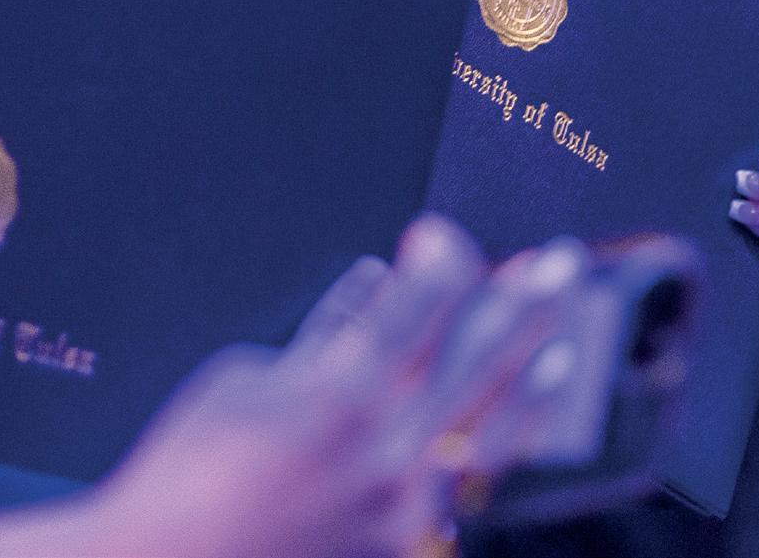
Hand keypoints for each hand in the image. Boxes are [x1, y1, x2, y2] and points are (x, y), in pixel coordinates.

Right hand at [0, 215, 587, 557]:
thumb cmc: (190, 471)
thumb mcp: (245, 379)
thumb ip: (319, 335)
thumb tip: (370, 290)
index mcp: (339, 391)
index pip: (416, 306)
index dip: (442, 261)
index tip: (448, 232)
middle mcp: (386, 447)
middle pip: (474, 360)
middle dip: (522, 303)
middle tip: (562, 263)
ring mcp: (403, 503)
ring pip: (490, 428)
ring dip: (530, 379)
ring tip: (567, 342)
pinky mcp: (403, 545)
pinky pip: (468, 483)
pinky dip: (499, 442)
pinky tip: (517, 421)